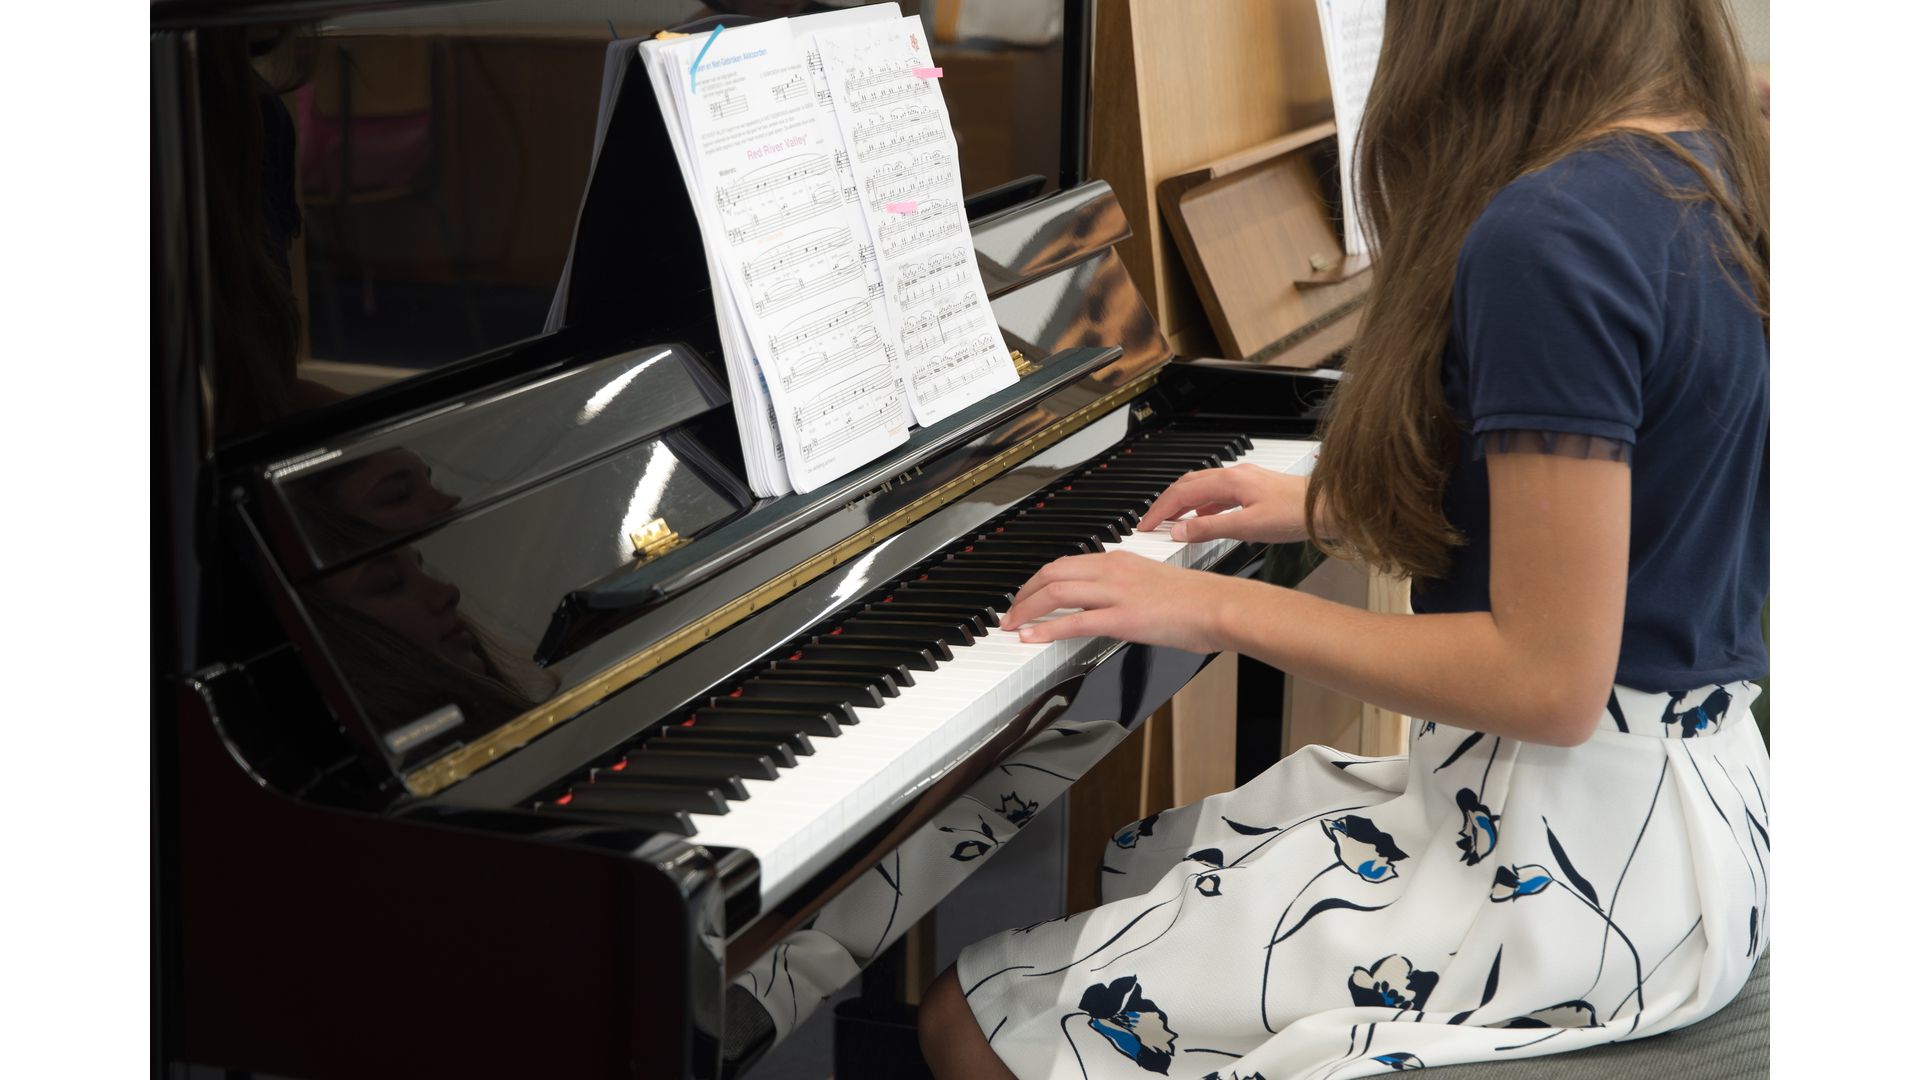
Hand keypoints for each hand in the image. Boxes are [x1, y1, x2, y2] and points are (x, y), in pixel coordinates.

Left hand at [1002, 551, 1247, 652]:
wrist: (1219, 606)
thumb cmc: (1195, 601)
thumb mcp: (1152, 585)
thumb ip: (1124, 590)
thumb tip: (1105, 607)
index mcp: (1120, 560)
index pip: (1066, 564)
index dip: (1038, 580)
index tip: (1026, 595)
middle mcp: (1113, 571)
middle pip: (1051, 574)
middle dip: (1023, 593)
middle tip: (1009, 612)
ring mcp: (1117, 593)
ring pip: (1056, 593)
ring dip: (1026, 610)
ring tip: (1012, 625)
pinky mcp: (1123, 617)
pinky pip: (1074, 622)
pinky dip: (1046, 629)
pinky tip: (1031, 637)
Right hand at [1137, 464, 1313, 545]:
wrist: (1328, 508)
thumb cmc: (1296, 514)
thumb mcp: (1247, 527)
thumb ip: (1210, 529)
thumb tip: (1179, 531)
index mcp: (1229, 481)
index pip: (1181, 493)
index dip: (1160, 510)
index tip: (1145, 524)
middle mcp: (1235, 476)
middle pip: (1188, 485)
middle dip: (1167, 503)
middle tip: (1152, 521)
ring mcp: (1245, 481)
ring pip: (1203, 488)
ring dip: (1184, 504)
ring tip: (1173, 522)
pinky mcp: (1254, 489)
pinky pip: (1219, 494)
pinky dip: (1203, 506)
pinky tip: (1206, 519)